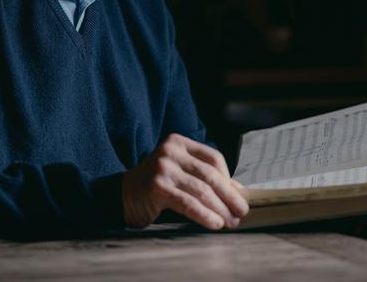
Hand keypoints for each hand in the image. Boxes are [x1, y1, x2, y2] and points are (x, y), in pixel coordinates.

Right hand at [122, 133, 248, 229]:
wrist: (124, 195)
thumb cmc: (158, 184)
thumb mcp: (181, 174)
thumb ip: (205, 178)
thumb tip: (238, 190)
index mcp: (178, 142)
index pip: (213, 157)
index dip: (228, 178)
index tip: (237, 196)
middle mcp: (170, 151)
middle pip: (210, 174)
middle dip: (229, 196)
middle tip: (241, 212)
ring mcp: (162, 168)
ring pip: (201, 190)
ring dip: (220, 209)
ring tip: (230, 222)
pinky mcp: (157, 187)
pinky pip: (188, 203)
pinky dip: (204, 215)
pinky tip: (215, 224)